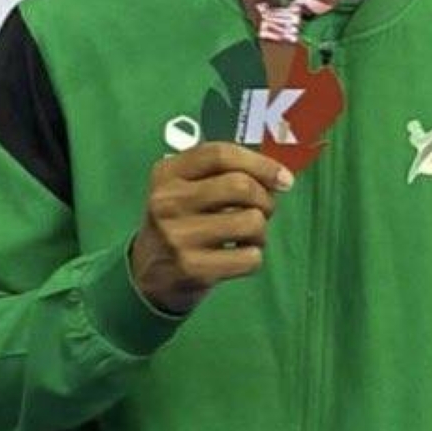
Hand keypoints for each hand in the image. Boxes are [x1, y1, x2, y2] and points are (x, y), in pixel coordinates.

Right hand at [128, 142, 293, 315]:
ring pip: (250, 222)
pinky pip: (250, 257)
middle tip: (263, 211)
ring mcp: (178, 236)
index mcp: (167, 173)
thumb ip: (222, 175)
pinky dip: (253, 257)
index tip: (283, 178)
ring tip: (248, 236)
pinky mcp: (193, 268)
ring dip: (261, 231)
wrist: (148, 275)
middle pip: (240, 186)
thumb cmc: (181, 224)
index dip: (260, 163)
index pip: (219, 154)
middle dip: (265, 199)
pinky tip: (237, 256)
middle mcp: (168, 201)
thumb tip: (279, 177)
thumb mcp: (185, 190)